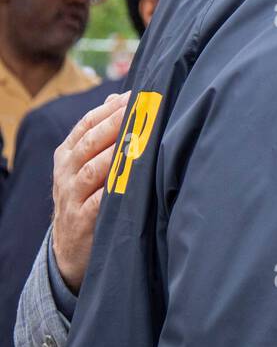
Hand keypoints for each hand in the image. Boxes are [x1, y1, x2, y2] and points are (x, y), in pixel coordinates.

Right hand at [51, 91, 128, 293]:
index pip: (86, 124)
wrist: (68, 250)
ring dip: (117, 153)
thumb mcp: (86, 165)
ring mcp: (71, 197)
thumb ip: (100, 133)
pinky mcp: (82, 222)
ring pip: (93, 170)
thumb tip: (117, 96)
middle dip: (116, 124)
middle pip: (90, 143)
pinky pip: (99, 202)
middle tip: (140, 110)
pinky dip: (115, 189)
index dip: (109, 108)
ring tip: (140, 139)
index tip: (134, 96)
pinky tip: (134, 178)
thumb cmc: (86, 198)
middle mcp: (66, 173)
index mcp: (67, 155)